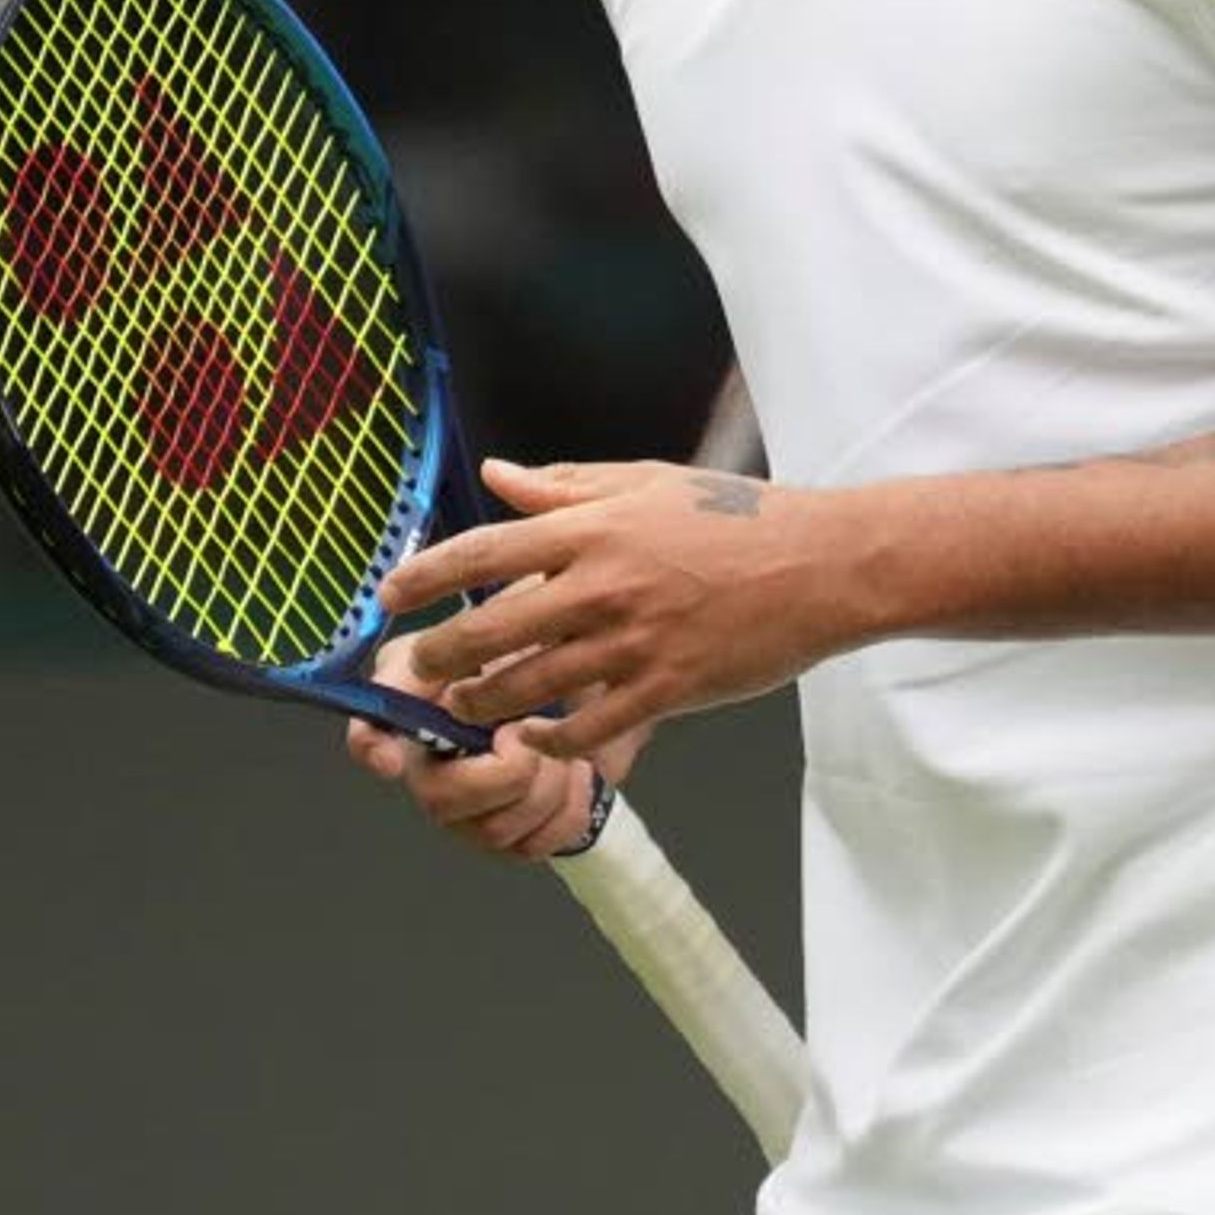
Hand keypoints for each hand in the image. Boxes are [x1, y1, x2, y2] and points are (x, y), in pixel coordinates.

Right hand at [341, 624, 643, 860]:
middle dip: (503, 772)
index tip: (392, 759)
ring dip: (545, 787)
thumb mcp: (510, 617)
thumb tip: (410, 667)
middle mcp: (436, 766)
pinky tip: (578, 774)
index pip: (368, 735)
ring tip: (564, 751)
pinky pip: (534, 846)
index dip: (371, 749)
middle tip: (531, 733)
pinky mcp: (515, 836)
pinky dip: (568, 809)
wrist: (612, 685)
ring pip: (492, 830)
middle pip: (441, 801)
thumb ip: (460, 638)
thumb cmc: (552, 649)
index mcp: (423, 708)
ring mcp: (473, 809)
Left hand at [375, 456, 853, 762]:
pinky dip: (549, 740)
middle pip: (489, 630)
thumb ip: (565, 487)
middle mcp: (604, 585)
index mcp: (596, 528)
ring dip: (484, 704)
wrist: (823, 565)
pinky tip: (534, 738)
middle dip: (441, 657)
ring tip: (468, 707)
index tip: (390, 594)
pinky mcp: (666, 688)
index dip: (424, 575)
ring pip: (527, 687)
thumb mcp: (649, 483)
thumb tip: (497, 475)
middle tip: (422, 671)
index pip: (484, 550)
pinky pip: (585, 729)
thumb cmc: (740, 519)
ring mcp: (633, 643)